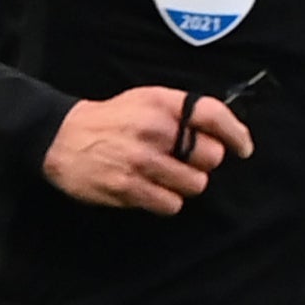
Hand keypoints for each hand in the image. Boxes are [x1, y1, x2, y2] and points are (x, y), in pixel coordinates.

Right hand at [42, 86, 252, 214]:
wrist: (61, 137)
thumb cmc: (112, 119)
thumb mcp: (146, 100)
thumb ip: (182, 111)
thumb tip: (223, 131)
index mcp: (162, 104)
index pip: (213, 115)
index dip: (236, 133)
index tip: (243, 148)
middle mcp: (154, 129)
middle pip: (210, 156)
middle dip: (203, 163)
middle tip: (185, 162)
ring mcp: (141, 160)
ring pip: (195, 185)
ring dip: (185, 185)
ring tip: (165, 176)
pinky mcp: (128, 188)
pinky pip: (171, 204)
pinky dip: (166, 201)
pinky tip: (151, 190)